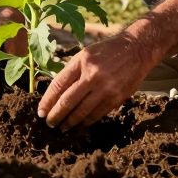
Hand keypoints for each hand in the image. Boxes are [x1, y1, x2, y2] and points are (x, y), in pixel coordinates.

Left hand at [38, 32, 157, 130]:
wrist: (136, 49)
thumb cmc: (107, 52)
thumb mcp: (86, 54)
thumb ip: (72, 71)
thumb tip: (55, 94)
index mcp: (81, 61)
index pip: (58, 85)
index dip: (47, 101)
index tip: (41, 112)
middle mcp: (92, 74)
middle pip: (68, 101)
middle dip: (56, 115)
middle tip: (49, 123)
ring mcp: (106, 87)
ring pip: (82, 111)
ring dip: (70, 122)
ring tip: (63, 127)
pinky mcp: (117, 97)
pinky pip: (97, 114)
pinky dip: (86, 121)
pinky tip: (80, 124)